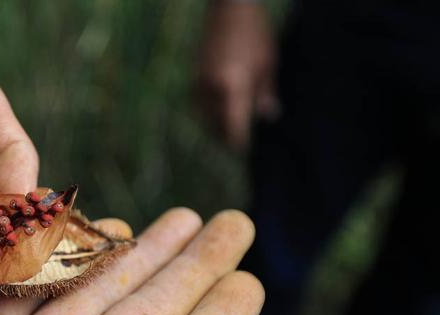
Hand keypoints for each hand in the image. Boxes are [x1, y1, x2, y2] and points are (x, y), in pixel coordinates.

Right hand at [197, 1, 277, 150]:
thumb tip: (267, 116)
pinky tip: (219, 109)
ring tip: (227, 128)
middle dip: (225, 135)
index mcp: (232, 87)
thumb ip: (265, 92)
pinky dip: (209, 110)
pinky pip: (200, 103)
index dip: (238, 142)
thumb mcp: (268, 62)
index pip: (233, 126)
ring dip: (215, 124)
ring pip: (204, 115)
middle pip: (215, 125)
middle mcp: (211, 89)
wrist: (228, 8)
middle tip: (236, 143)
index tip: (244, 152)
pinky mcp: (194, 76)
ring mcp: (199, 83)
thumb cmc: (254, 32)